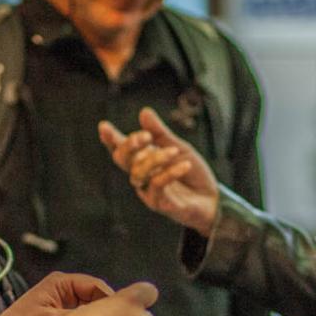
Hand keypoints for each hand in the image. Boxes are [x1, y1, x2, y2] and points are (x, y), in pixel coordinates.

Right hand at [99, 107, 219, 235]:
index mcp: (142, 160)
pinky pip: (157, 186)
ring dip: (156, 159)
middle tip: (145, 136)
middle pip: (122, 160)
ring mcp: (148, 191)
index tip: (104, 126)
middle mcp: (140, 175)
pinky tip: (184, 165)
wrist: (211, 199)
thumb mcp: (179, 147)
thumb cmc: (191, 173)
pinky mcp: (159, 204)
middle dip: (130, 146)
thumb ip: (160, 133)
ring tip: (174, 151)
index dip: (111, 139)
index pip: (121, 149)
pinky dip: (170, 173)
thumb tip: (144, 112)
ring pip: (138, 173)